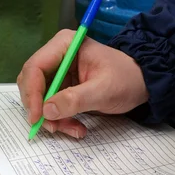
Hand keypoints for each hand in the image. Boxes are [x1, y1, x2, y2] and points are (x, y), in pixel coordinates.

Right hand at [17, 29, 148, 138]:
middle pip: (31, 83)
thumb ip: (75, 99)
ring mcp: (57, 72)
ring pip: (39, 99)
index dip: (32, 94)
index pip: (35, 68)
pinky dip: (59, 120)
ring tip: (73, 129)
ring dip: (51, 118)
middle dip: (40, 108)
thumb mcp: (103, 90)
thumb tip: (47, 111)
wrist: (143, 84)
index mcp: (64, 45)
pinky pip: (49, 106)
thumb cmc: (127, 79)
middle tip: (53, 127)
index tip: (38, 117)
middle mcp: (55, 56)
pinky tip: (76, 127)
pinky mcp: (60, 87)